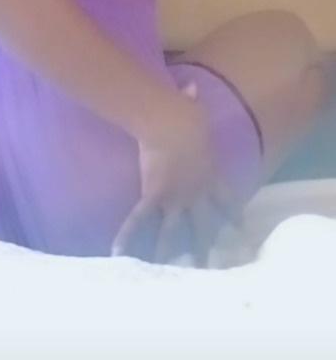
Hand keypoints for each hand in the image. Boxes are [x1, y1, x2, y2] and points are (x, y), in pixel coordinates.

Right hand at [111, 82, 243, 265]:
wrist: (173, 124)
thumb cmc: (185, 113)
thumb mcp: (193, 107)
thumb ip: (193, 100)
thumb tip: (191, 87)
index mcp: (209, 173)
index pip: (224, 197)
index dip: (231, 212)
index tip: (239, 227)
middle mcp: (196, 192)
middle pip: (204, 225)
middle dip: (208, 245)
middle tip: (211, 265)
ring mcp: (176, 197)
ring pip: (175, 232)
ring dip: (171, 252)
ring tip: (167, 272)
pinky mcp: (155, 196)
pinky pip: (141, 220)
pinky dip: (129, 236)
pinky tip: (119, 253)